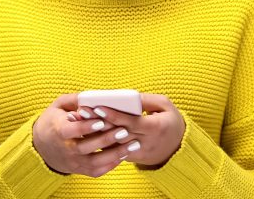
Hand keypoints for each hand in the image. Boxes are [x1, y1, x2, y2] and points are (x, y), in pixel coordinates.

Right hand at [31, 92, 130, 177]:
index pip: (71, 131)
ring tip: (131, 145)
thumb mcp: (58, 106)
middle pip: (85, 148)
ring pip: (94, 163)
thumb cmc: (53, 121)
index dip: (86, 127)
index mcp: (58, 131)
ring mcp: (72, 162)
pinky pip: (96, 171)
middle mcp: (65, 149)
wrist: (41, 146)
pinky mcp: (79, 170)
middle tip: (124, 131)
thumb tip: (91, 95)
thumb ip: (74, 100)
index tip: (101, 121)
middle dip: (106, 140)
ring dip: (114, 155)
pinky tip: (124, 155)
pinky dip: (111, 165)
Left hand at [69, 92, 184, 168]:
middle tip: (80, 112)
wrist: (176, 148)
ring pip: (111, 144)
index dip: (114, 115)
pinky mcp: (130, 158)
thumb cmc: (169, 121)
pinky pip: (111, 150)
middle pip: (117, 134)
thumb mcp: (165, 106)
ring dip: (92, 132)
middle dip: (97, 123)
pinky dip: (97, 140)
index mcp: (154, 128)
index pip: (131, 122)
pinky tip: (82, 130)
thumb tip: (127, 96)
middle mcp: (144, 143)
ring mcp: (136, 153)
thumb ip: (147, 100)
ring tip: (77, 120)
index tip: (98, 107)